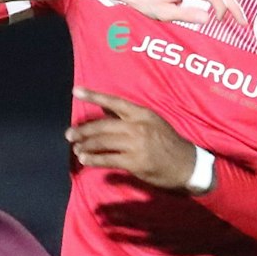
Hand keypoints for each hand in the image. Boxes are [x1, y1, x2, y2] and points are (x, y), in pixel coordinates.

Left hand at [67, 88, 199, 190]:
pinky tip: (85, 160)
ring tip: (76, 148)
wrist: (187, 164)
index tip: (76, 91)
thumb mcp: (152, 122)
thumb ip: (129, 116)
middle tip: (69, 134)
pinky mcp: (135, 162)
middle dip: (83, 130)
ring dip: (86, 145)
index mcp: (142, 114)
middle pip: (103, 125)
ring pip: (103, 142)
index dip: (94, 95)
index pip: (114, 101)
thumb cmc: (168, 142)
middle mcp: (138, 126)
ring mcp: (136, 145)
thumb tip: (105, 110)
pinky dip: (94, 159)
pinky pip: (108, 160)